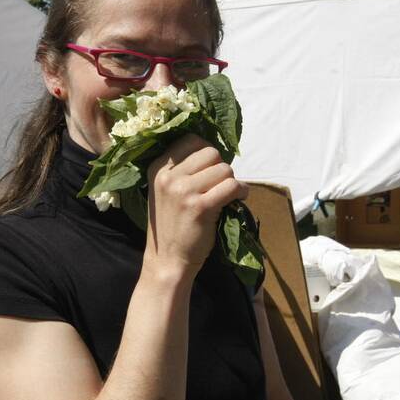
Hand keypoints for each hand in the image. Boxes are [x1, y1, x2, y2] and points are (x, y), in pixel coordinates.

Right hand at [144, 134, 248, 277]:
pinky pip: (232, 186)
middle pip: (210, 152)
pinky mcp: (200, 207)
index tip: (211, 168)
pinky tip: (237, 200)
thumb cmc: (170, 226)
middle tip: (219, 185)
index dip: (207, 152)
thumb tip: (215, 151)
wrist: (167, 260)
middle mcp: (168, 176)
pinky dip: (241, 192)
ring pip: (224, 169)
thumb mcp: (164, 191)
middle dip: (221, 167)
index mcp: (158, 167)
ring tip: (228, 195)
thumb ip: (181, 170)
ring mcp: (183, 191)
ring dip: (232, 181)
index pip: (191, 139)